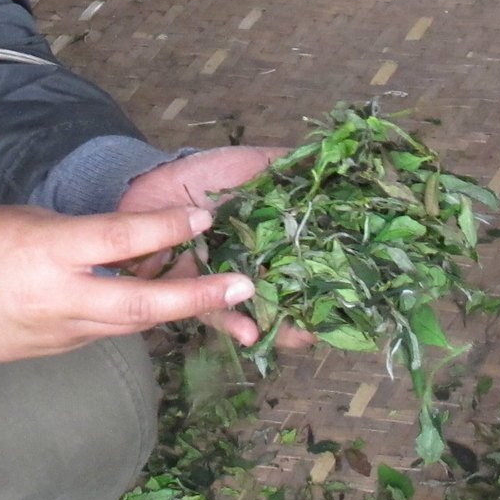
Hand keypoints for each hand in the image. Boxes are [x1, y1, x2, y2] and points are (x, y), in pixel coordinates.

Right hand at [0, 204, 253, 374]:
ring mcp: (60, 333)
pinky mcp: (57, 350)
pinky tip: (157, 299)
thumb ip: (73, 232)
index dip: (169, 229)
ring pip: (133, 321)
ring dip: (176, 307)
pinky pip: (108, 330)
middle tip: (245, 285)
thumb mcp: (20, 219)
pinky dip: (137, 315)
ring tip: (218, 291)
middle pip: (144, 302)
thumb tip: (117, 239)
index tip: (205, 220)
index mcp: (48, 254)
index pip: (122, 240)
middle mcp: (61, 300)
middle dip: (199, 295)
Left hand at [118, 146, 315, 352]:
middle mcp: (249, 261)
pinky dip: (233, 322)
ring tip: (300, 337)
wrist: (149, 183)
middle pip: (285, 289)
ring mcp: (222, 278)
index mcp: (266, 234)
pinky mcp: (193, 292)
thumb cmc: (202, 175)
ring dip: (278, 324)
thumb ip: (284, 166)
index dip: (324, 272)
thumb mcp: (249, 164)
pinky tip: (252, 334)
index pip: (302, 257)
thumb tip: (326, 161)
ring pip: (255, 305)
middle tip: (329, 324)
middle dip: (307, 310)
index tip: (349, 286)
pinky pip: (213, 311)